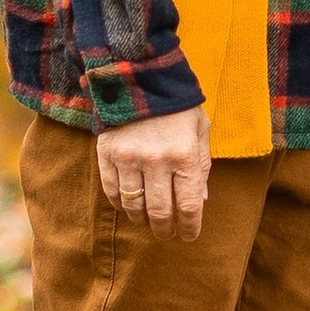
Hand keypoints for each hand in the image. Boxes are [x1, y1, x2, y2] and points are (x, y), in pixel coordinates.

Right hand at [97, 103, 210, 240]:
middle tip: (167, 234)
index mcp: (185, 155)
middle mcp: (157, 161)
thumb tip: (200, 200)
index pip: (189, 205)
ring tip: (148, 221)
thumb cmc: (177, 105)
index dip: (190, 226)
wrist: (140, 76)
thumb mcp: (200, 129)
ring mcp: (129, 159)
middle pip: (160, 213)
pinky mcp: (107, 155)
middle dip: (165, 230)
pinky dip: (120, 204)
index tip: (190, 235)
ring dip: (142, 220)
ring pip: (134, 206)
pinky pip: (112, 192)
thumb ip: (202, 164)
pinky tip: (129, 205)